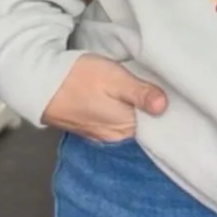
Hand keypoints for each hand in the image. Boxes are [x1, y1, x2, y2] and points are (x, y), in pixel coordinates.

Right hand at [43, 55, 167, 141]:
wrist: (38, 82)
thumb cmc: (77, 78)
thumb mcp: (115, 79)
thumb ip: (141, 94)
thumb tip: (164, 107)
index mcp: (125, 129)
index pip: (157, 128)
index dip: (169, 114)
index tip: (178, 99)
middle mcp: (114, 138)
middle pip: (144, 128)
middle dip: (154, 114)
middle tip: (163, 92)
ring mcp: (101, 135)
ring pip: (129, 125)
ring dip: (137, 113)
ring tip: (144, 94)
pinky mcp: (90, 127)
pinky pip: (114, 123)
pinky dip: (121, 113)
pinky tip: (122, 100)